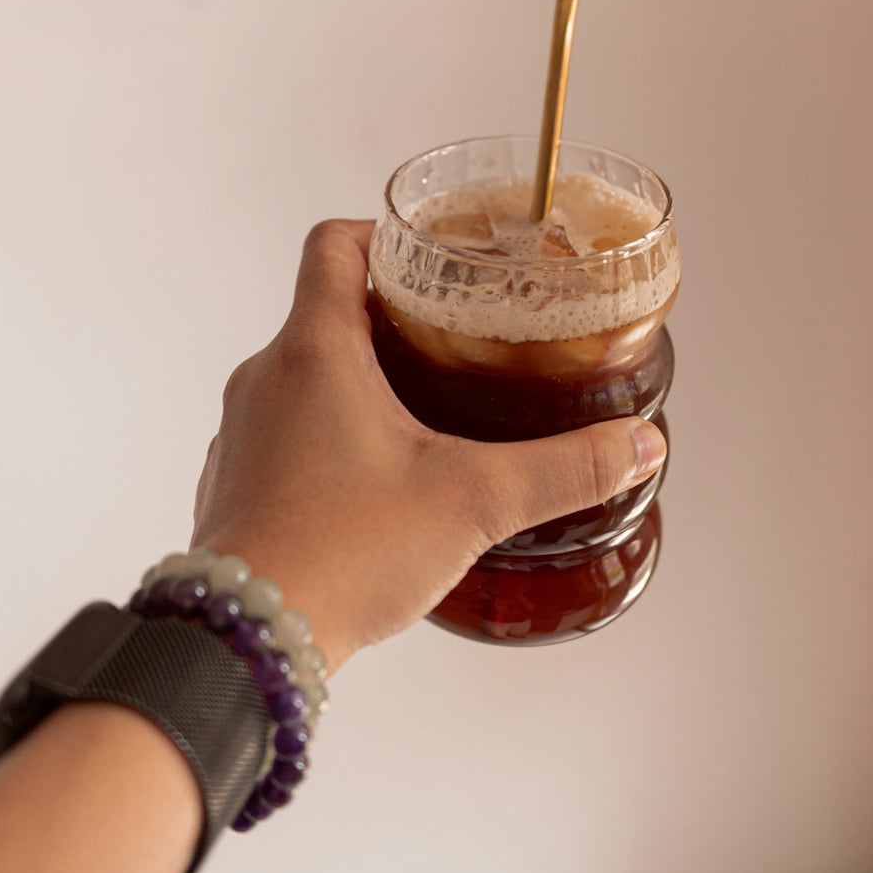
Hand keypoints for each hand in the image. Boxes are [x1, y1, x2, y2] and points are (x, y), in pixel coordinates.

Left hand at [191, 220, 666, 672]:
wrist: (247, 639)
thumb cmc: (341, 553)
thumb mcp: (472, 501)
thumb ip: (562, 469)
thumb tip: (637, 445)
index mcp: (315, 349)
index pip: (333, 243)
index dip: (381, 233)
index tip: (430, 254)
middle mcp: (265, 377)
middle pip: (325, 310)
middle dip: (391, 318)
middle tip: (456, 338)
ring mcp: (241, 432)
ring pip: (302, 375)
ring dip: (357, 380)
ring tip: (425, 412)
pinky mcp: (235, 485)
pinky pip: (281, 434)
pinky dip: (325, 437)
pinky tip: (375, 483)